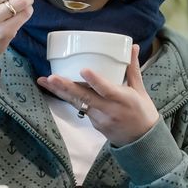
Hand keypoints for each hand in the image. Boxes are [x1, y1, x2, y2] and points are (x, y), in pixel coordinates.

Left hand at [37, 45, 158, 145]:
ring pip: (77, 103)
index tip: (83, 70)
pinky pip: (79, 107)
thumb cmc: (142, 112)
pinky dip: (68, 98)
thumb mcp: (140, 90)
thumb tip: (133, 46)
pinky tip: (54, 88)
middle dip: (66, 87)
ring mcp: (99, 119)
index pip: (107, 90)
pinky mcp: (93, 124)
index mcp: (123, 99)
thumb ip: (133, 68)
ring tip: (44, 81)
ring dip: (60, 92)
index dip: (95, 81)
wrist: (141, 141)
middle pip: (85, 97)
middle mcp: (109, 110)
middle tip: (51, 77)